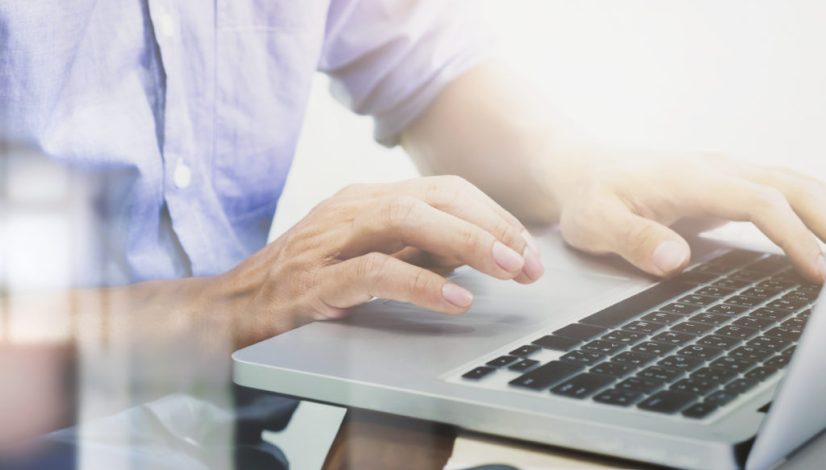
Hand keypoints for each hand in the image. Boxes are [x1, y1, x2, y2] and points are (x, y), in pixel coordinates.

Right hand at [212, 176, 543, 340]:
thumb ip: (418, 250)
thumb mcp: (370, 255)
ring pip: (409, 220)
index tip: (527, 249)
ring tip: (507, 269)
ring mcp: (331, 238)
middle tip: (530, 262)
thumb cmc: (306, 282)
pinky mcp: (314, 278)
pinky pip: (374, 271)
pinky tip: (454, 298)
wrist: (234, 307)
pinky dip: (420, 283)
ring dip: (468, 242)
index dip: (493, 216)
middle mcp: (352, 207)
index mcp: (368, 198)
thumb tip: (479, 252)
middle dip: (493, 226)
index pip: (445, 191)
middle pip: (436, 197)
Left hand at [554, 151, 825, 282]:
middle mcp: (714, 169)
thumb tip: (676, 260)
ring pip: (789, 184)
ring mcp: (721, 174)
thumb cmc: (587, 197)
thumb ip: (633, 239)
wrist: (579, 169)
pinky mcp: (722, 185)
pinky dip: (805, 209)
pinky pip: (776, 192)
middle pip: (790, 186)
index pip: (759, 203)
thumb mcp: (594, 223)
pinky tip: (818, 234)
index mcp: (690, 178)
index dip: (793, 236)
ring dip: (823, 212)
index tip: (818, 272)